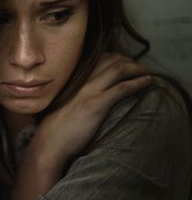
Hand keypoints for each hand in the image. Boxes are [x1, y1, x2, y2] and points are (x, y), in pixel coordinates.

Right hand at [34, 53, 152, 165]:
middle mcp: (83, 81)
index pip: (100, 59)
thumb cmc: (56, 127)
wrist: (50, 141)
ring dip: (138, 69)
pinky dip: (138, 83)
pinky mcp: (96, 104)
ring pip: (118, 69)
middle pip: (112, 60)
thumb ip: (77, 95)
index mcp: (76, 79)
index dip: (117, 58)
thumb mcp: (66, 104)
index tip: (128, 63)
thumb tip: (90, 97)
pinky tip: (148, 82)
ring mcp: (90, 91)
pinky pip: (122, 88)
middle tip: (142, 68)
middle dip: (131, 61)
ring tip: (149, 73)